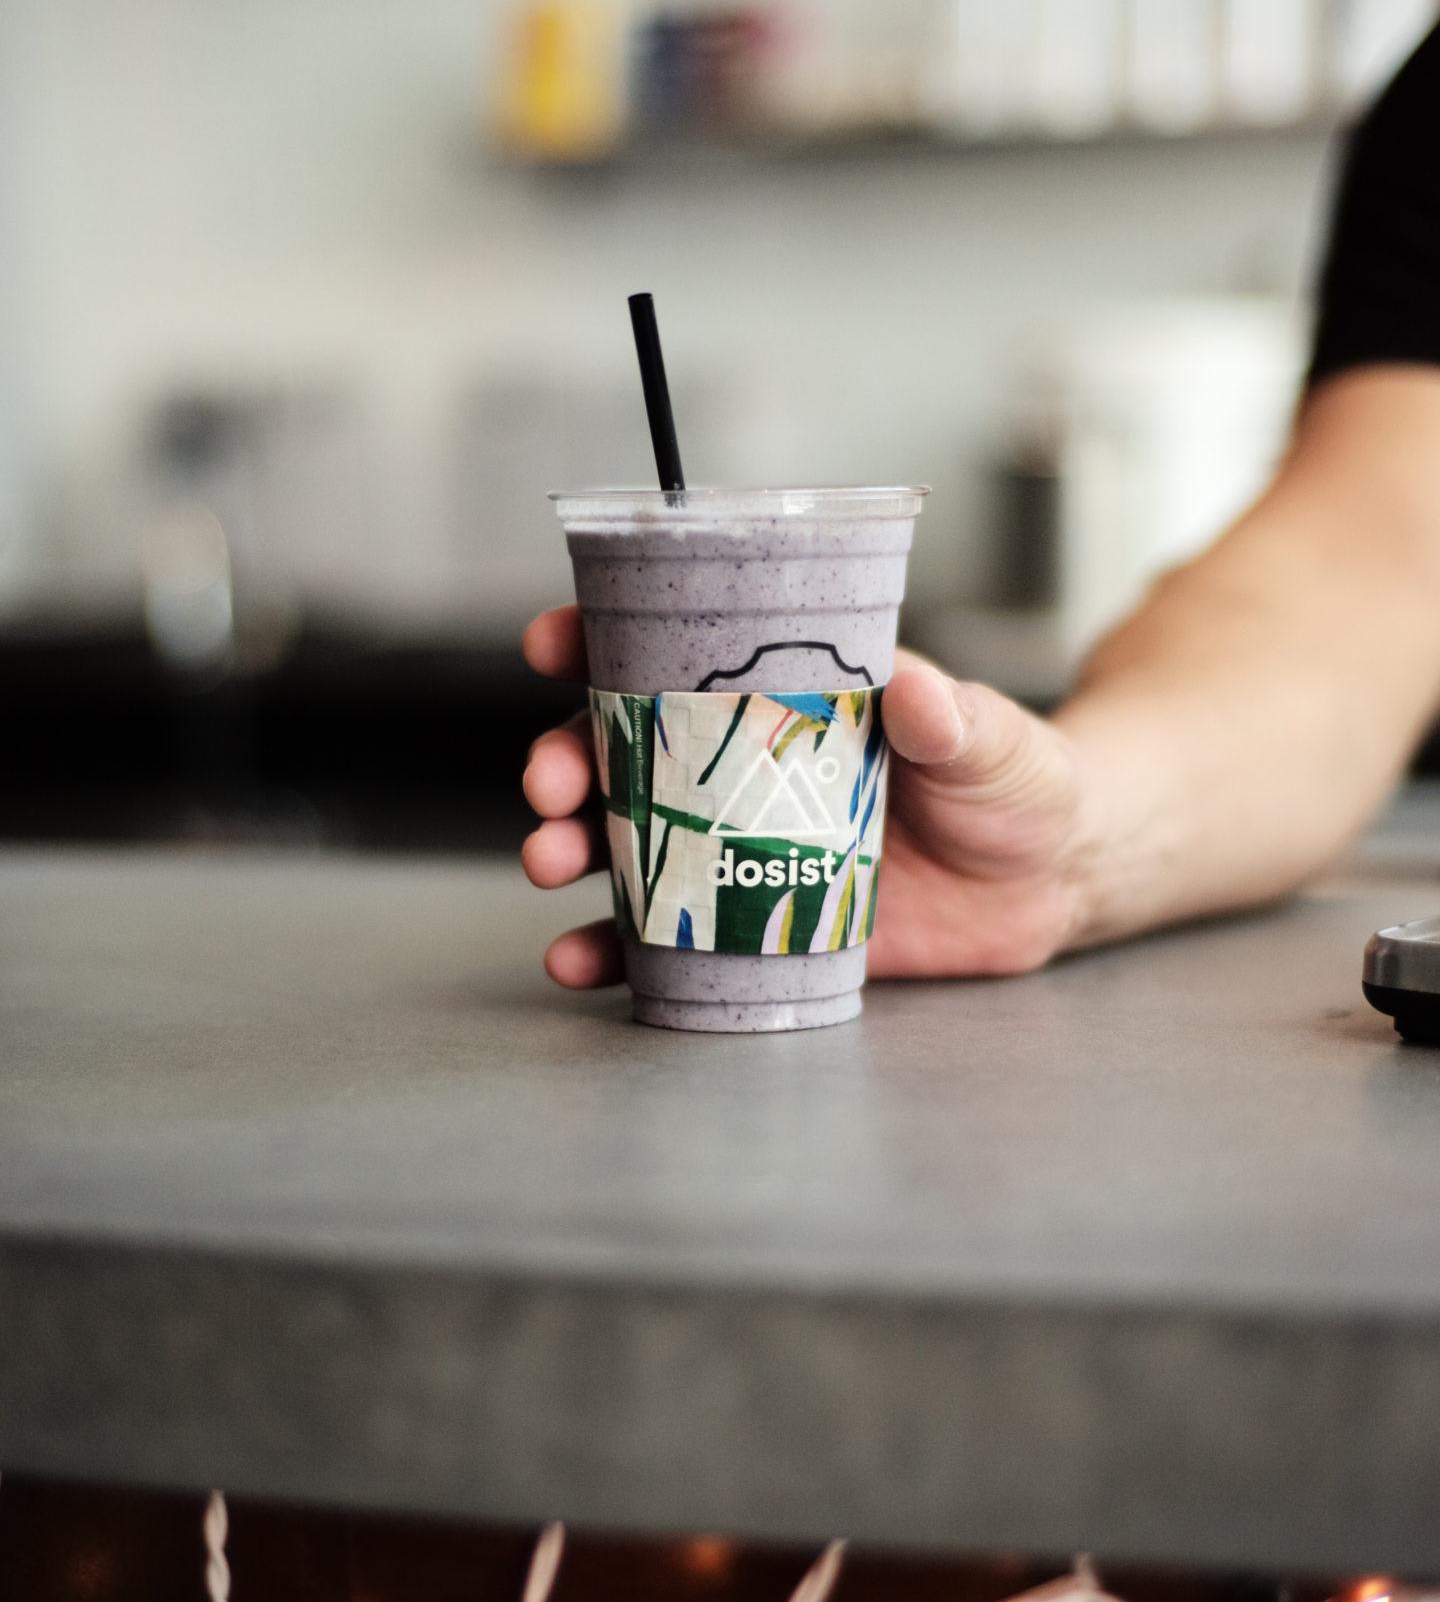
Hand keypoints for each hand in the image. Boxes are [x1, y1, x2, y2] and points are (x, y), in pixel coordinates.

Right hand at [520, 604, 1093, 986]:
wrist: (1049, 885)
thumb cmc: (1019, 787)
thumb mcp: (998, 742)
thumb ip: (959, 719)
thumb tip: (918, 693)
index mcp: (790, 699)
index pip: (678, 655)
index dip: (600, 642)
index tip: (551, 644)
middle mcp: (748, 768)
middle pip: (624, 751)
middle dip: (564, 760)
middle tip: (549, 786)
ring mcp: (744, 848)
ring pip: (626, 841)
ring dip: (570, 847)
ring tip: (550, 864)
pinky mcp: (755, 923)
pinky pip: (663, 937)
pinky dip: (608, 950)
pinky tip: (578, 959)